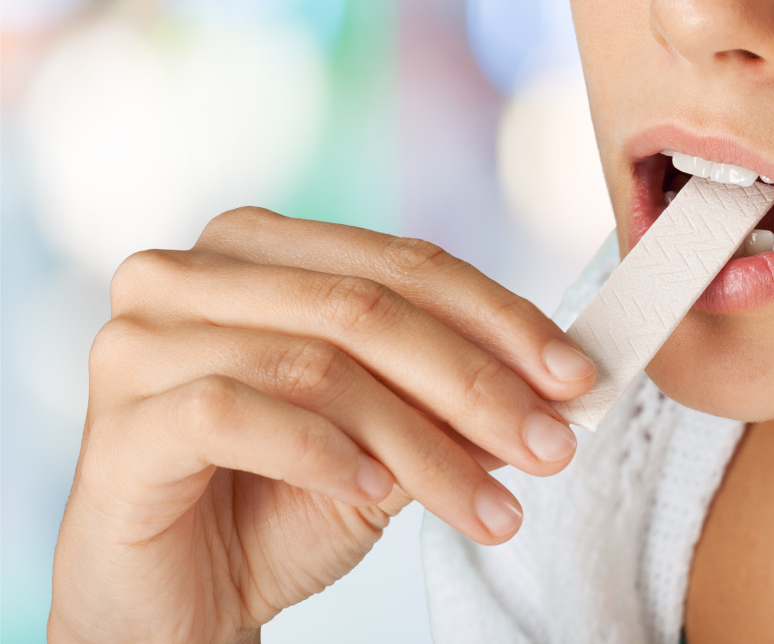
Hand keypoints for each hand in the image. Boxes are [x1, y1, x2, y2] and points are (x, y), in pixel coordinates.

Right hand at [48, 207, 594, 643]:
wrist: (178, 602)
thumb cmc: (277, 506)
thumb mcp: (388, 444)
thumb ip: (448, 401)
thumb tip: (551, 384)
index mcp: (258, 250)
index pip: (402, 262)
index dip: (500, 317)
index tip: (576, 375)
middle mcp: (190, 273)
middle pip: (365, 306)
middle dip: (476, 382)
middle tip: (551, 444)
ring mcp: (141, 339)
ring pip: (316, 365)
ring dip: (424, 442)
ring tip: (489, 505)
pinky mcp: (119, 420)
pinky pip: (237, 412)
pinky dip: (324, 453)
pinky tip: (375, 492)